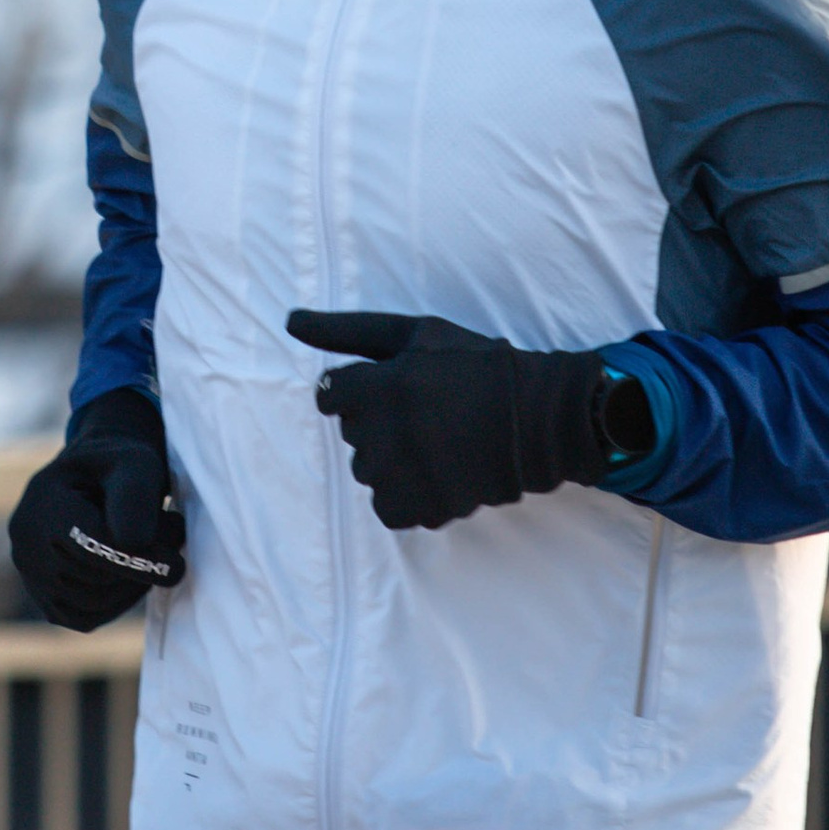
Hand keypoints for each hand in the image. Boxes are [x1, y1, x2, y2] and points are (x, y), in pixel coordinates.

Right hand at [10, 388, 186, 627]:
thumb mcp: (136, 463)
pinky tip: (134, 575)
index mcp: (42, 499)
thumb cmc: (122, 468)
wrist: (100, 480)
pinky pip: (85, 618)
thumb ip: (134, 496)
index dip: (138, 558)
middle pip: (93, 575)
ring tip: (156, 549)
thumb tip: (132, 542)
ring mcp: (30, 573)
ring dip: (134, 584)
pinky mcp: (46, 598)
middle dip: (141, 565)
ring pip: (92, 602)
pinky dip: (116, 603)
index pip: (89, 544)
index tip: (178, 566)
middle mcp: (24, 540)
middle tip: (174, 536)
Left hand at [286, 310, 644, 530]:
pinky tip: (439, 472)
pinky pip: (388, 507)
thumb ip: (346, 329)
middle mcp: (382, 435)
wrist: (539, 417)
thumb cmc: (476, 365)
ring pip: (368, 470)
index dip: (362, 388)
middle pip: (352, 433)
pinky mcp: (422, 509)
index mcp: (377, 386)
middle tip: (428, 410)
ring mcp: (402, 477)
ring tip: (438, 441)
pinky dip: (408, 494)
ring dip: (393, 459)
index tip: (398, 388)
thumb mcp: (414, 333)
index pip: (330, 396)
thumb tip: (289, 320)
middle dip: (380, 420)